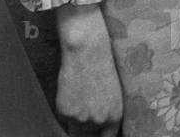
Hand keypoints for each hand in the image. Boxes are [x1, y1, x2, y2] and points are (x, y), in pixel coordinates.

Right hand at [55, 4, 122, 136]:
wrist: (88, 51)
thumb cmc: (102, 67)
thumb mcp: (112, 93)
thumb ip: (105, 114)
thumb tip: (97, 127)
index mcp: (115, 116)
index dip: (99, 136)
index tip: (94, 132)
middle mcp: (100, 121)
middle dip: (85, 129)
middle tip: (85, 109)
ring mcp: (82, 118)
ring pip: (75, 127)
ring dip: (76, 117)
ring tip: (81, 93)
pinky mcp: (66, 112)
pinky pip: (64, 116)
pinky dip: (66, 107)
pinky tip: (72, 89)